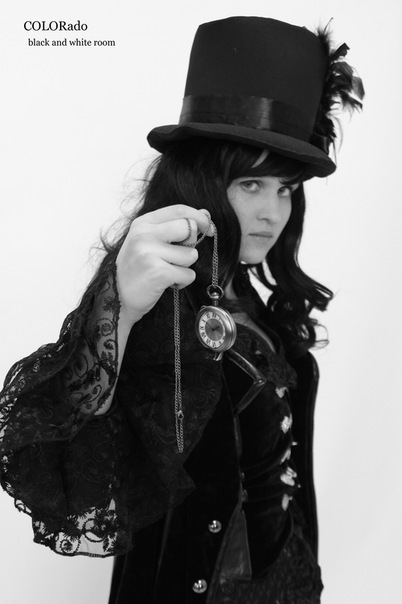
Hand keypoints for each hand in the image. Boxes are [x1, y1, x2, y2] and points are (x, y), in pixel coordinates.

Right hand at [116, 205, 212, 325]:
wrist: (118, 298)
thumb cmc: (138, 269)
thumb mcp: (149, 241)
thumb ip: (174, 226)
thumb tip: (206, 214)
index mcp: (143, 223)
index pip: (179, 210)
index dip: (199, 217)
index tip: (207, 227)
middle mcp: (144, 234)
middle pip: (189, 228)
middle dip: (191, 244)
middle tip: (178, 256)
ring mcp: (150, 253)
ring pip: (191, 254)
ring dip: (184, 267)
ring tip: (167, 272)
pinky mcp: (158, 272)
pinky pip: (188, 274)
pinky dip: (182, 281)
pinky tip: (166, 283)